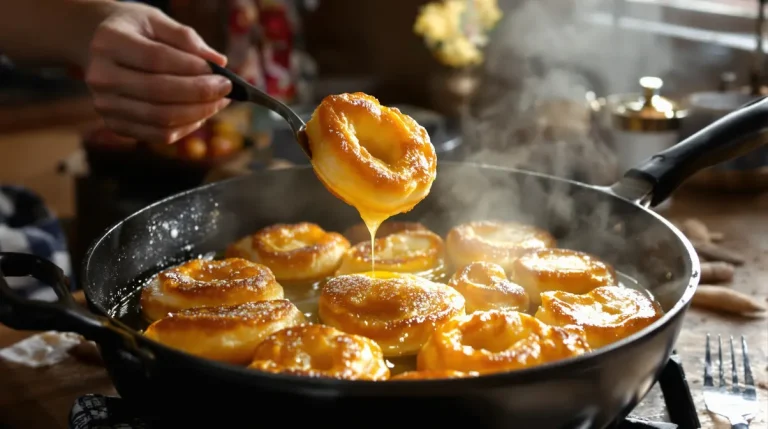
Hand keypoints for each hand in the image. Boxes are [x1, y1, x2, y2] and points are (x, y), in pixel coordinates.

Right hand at [84, 3, 231, 143]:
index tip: (219, 72)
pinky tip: (201, 115)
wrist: (98, 45)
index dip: (191, 68)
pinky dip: (185, 128)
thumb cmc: (134, 30)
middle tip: (226, 89)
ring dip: (198, 113)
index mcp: (109, 43)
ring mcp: (105, 105)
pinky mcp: (114, 124)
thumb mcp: (156, 20)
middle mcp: (101, 76)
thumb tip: (219, 62)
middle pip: (159, 92)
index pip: (156, 59)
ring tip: (218, 102)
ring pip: (161, 118)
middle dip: (200, 93)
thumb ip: (186, 37)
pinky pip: (157, 134)